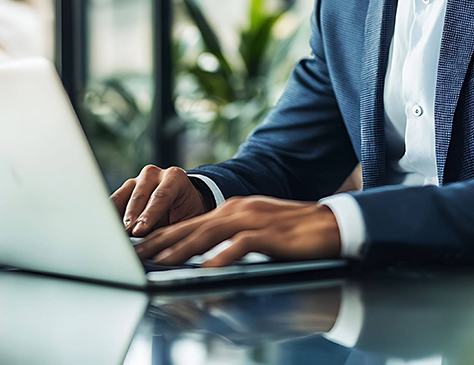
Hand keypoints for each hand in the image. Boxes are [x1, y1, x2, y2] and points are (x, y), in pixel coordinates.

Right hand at [110, 165, 205, 235]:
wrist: (183, 203)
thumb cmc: (187, 212)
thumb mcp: (187, 219)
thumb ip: (174, 228)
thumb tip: (158, 245)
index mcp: (175, 178)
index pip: (161, 196)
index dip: (149, 214)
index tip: (139, 231)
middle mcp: (155, 174)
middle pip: (140, 196)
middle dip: (131, 218)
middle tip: (125, 235)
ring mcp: (138, 180)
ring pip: (123, 198)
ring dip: (117, 217)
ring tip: (114, 235)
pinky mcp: (126, 188)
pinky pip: (114, 202)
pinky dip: (110, 216)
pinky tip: (108, 230)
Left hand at [134, 196, 340, 266]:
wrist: (329, 224)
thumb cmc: (293, 231)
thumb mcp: (257, 230)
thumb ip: (231, 237)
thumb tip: (206, 254)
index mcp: (235, 208)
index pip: (193, 222)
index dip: (166, 234)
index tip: (143, 246)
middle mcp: (240, 209)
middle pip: (194, 225)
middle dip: (164, 240)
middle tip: (139, 254)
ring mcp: (255, 219)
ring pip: (211, 232)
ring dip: (184, 248)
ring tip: (162, 263)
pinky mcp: (270, 233)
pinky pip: (241, 245)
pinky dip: (222, 257)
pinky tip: (206, 269)